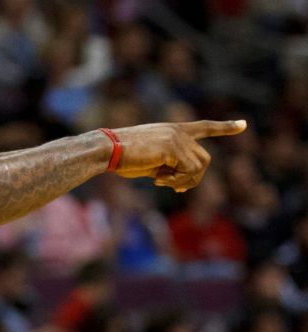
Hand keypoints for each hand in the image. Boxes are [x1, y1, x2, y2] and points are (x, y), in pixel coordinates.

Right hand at [111, 119, 245, 191]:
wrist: (107, 150)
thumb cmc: (121, 157)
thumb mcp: (150, 161)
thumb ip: (169, 165)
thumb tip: (181, 182)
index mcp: (173, 131)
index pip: (204, 127)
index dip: (224, 128)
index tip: (243, 125)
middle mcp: (179, 132)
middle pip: (204, 160)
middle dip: (192, 179)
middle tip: (172, 187)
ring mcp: (178, 139)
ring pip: (200, 167)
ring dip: (184, 181)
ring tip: (161, 182)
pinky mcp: (173, 148)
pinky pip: (188, 171)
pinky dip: (175, 181)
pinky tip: (157, 180)